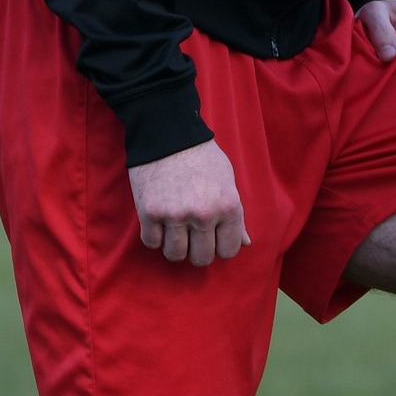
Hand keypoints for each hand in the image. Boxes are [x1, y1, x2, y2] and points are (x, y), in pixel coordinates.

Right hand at [128, 139, 248, 265]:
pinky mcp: (150, 214)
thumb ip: (236, 216)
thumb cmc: (204, 158)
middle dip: (198, 252)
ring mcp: (175, 215)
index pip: (229, 250)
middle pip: (201, 258)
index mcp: (228, 206)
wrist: (169, 137)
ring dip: (175, 246)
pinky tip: (161, 222)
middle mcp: (204, 214)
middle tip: (194, 238)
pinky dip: (155, 237)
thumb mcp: (228, 182)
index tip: (215, 240)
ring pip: (175, 255)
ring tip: (177, 230)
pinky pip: (152, 243)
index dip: (221, 248)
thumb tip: (245, 243)